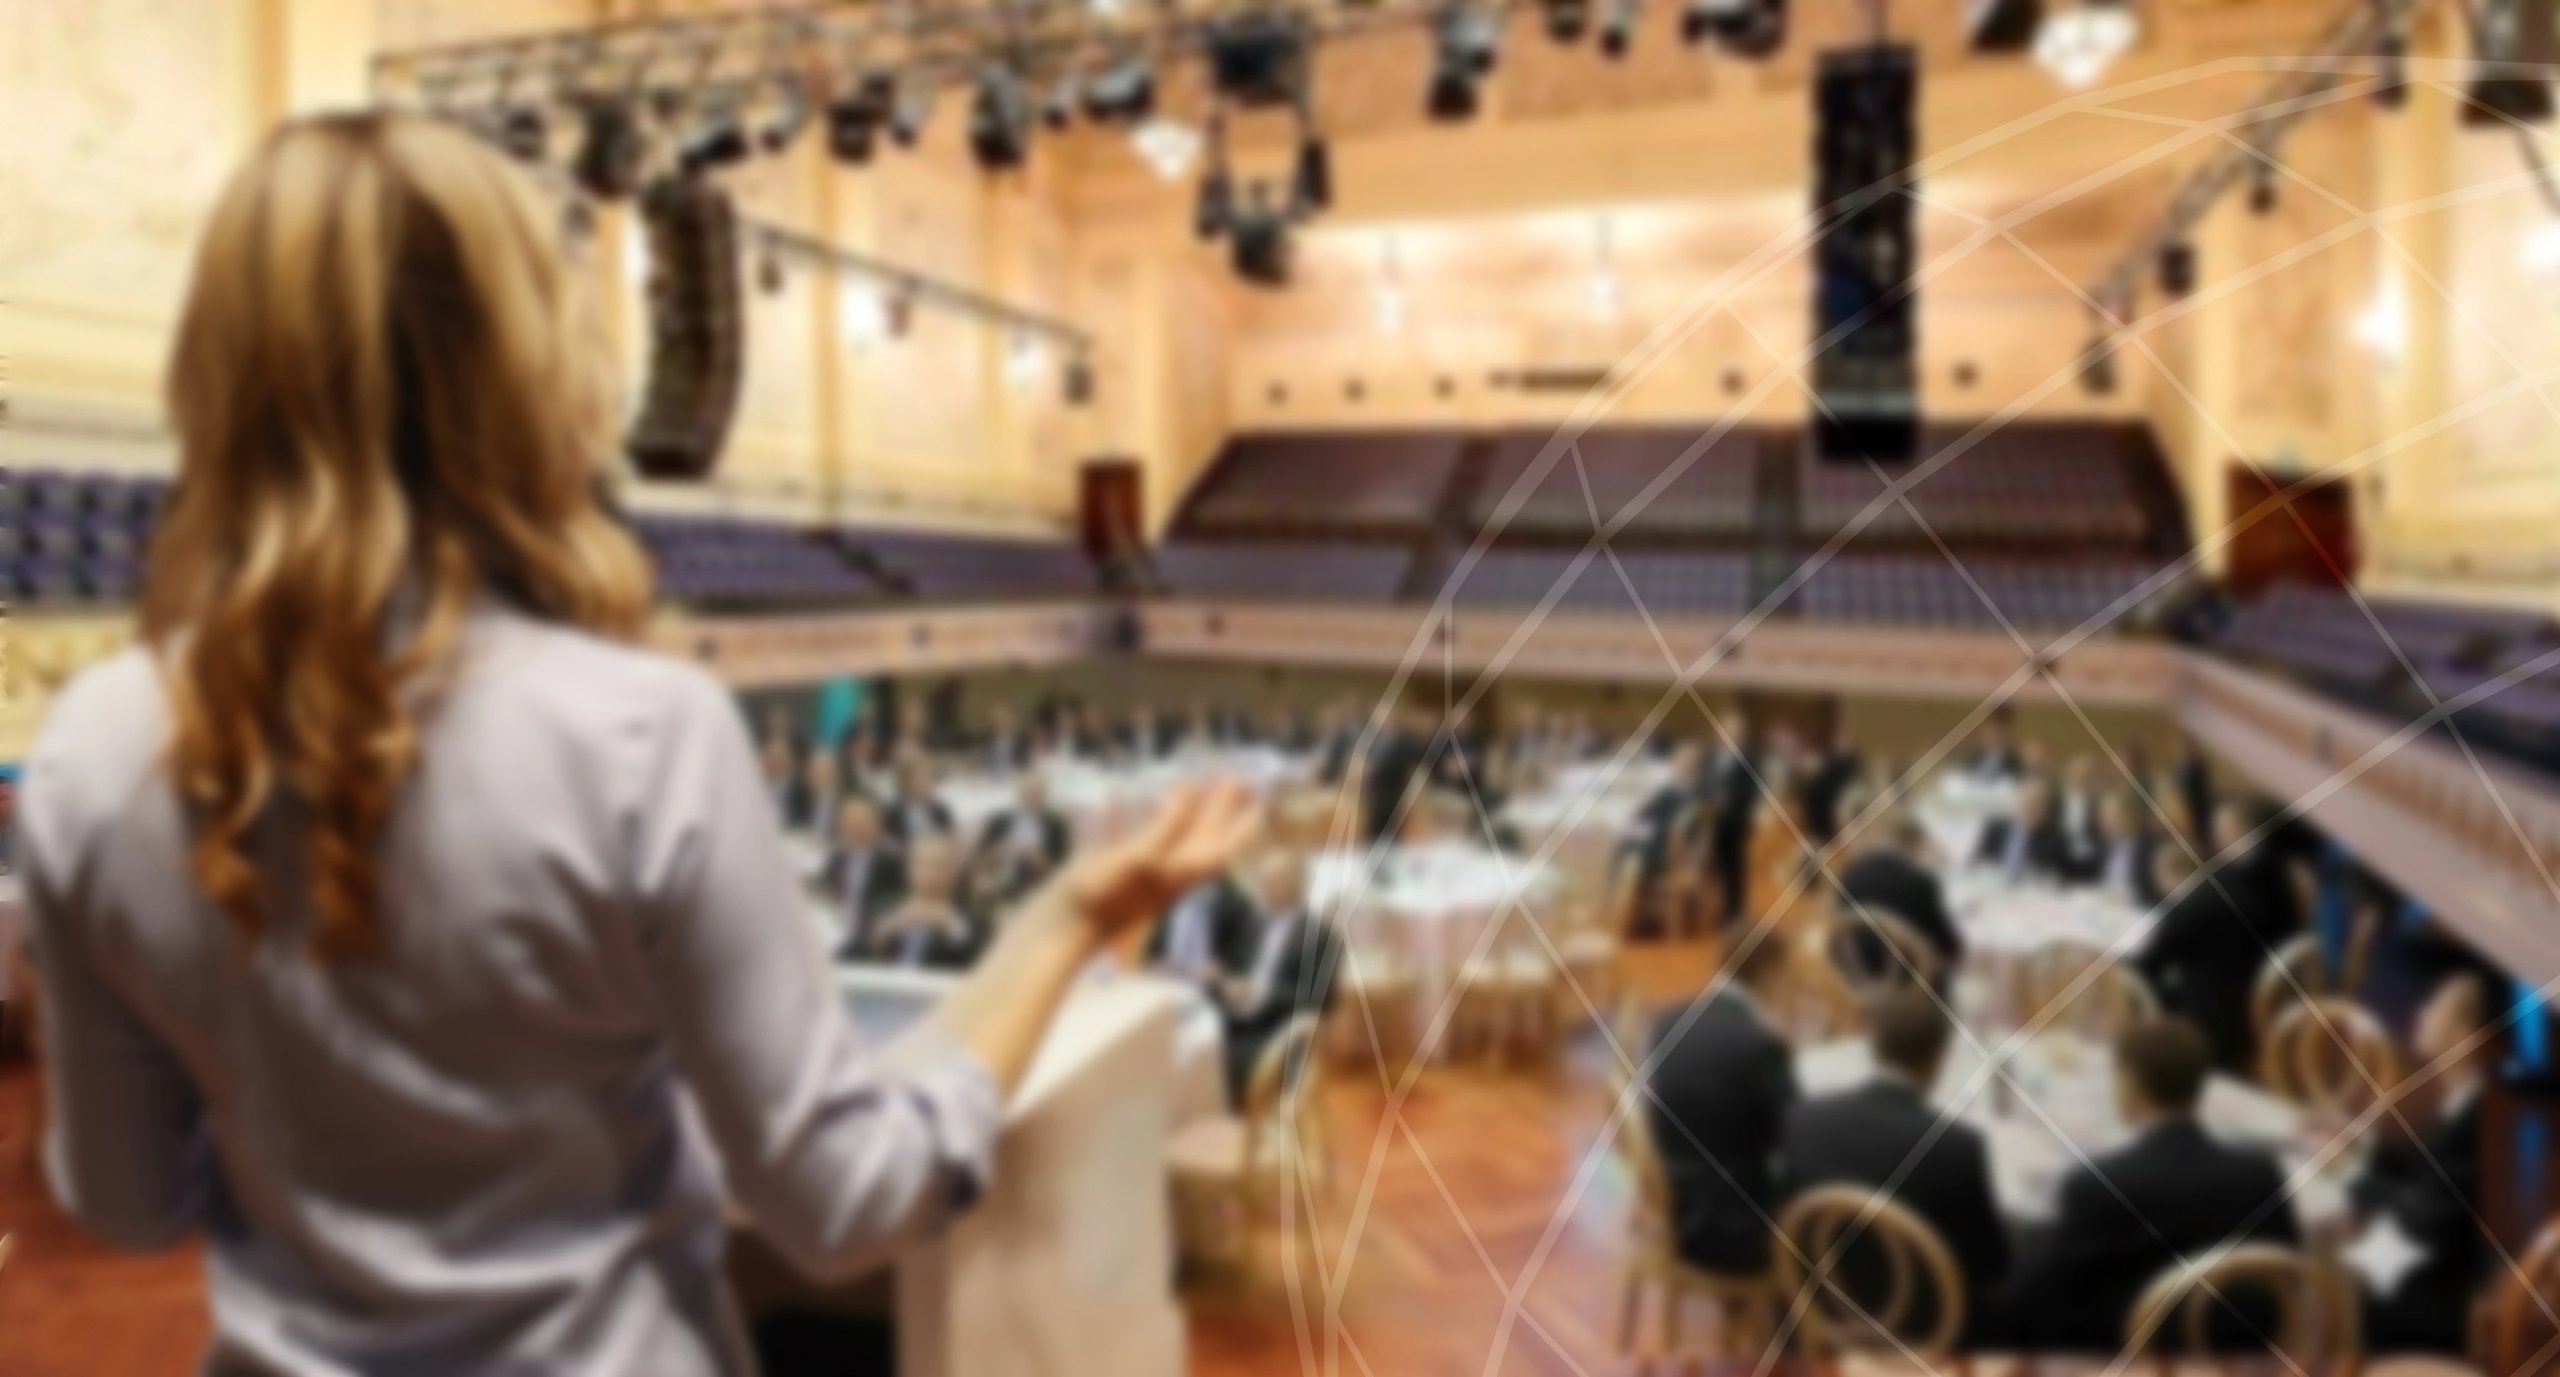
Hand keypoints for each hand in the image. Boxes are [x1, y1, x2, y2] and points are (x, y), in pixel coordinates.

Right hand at [1043, 781, 1260, 945]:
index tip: (1254, 796)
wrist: (1053, 936)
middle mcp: (1164, 877)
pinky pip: (1139, 843)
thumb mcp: (1137, 859)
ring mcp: (1139, 877)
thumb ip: (1166, 827)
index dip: (1240, 823)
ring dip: (1186, 815)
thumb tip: (1191, 793)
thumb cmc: (1096, 899)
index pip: (1221, 847)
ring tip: (1191, 788)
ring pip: (1173, 842)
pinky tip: (1130, 805)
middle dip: (1217, 811)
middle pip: (1200, 841)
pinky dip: (1146, 823)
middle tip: (1228, 779)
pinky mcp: (1113, 875)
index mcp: (1177, 874)